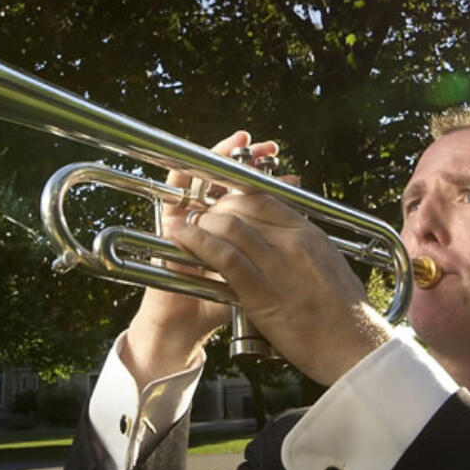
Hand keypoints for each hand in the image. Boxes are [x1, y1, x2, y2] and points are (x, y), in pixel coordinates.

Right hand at [122, 129, 277, 383]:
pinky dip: (189, 171)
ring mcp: (189, 219)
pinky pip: (175, 190)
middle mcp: (210, 221)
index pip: (249, 192)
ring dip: (222, 155)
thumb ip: (271, 252)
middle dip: (249, 160)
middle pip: (228, 177)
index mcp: (233, 232)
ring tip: (243, 141)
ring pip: (203, 175)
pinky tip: (206, 156)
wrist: (185, 328)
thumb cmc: (222, 305)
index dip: (266, 176)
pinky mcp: (168, 223)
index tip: (283, 164)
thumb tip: (301, 226)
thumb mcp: (257, 277)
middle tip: (267, 148)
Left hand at [168, 184, 392, 386]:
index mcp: (309, 233)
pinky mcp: (262, 291)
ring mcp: (277, 263)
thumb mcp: (329, 266)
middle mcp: (292, 240)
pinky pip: (224, 257)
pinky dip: (197, 243)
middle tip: (199, 222)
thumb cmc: (345, 314)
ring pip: (228, 225)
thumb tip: (292, 244)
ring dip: (200, 225)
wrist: (354, 345)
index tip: (220, 205)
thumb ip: (307, 250)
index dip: (234, 197)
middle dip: (213, 211)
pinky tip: (182, 239)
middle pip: (241, 208)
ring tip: (184, 232)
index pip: (264, 197)